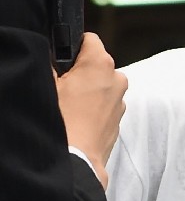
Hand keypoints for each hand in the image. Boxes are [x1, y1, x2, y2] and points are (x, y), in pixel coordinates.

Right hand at [56, 32, 127, 187]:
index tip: (63, 58)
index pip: (89, 40)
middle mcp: (117, 79)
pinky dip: (94, 109)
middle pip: (97, 64)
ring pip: (103, 86)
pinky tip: (78, 120)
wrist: (76, 161)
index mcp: (101, 63)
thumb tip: (55, 61)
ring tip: (70, 107)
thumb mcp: (48, 84)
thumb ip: (52, 64)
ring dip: (89, 91)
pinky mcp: (119, 120)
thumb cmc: (62, 121)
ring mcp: (120, 102)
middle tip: (63, 86)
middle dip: (82, 71)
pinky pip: (105, 106)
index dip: (74, 47)